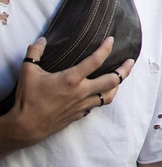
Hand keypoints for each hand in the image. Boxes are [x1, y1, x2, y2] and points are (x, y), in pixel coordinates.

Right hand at [0, 38, 133, 149]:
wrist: (25, 127)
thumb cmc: (27, 99)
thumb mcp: (28, 72)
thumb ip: (35, 53)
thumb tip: (42, 40)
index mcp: (72, 79)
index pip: (95, 60)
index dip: (106, 48)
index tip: (111, 40)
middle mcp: (81, 92)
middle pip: (113, 80)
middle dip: (124, 70)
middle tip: (130, 61)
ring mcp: (82, 105)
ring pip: (109, 96)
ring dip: (116, 86)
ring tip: (119, 79)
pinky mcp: (79, 115)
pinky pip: (96, 105)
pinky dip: (101, 98)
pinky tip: (100, 93)